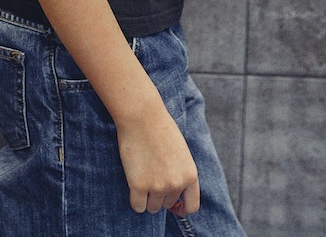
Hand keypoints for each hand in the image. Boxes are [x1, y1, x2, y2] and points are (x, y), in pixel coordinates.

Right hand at [117, 99, 200, 216]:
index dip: (181, 209)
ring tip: (142, 176)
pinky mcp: (138, 186)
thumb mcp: (181, 152)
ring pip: (152, 207)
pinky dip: (135, 200)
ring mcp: (158, 186)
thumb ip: (181, 173)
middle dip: (159, 195)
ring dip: (147, 197)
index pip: (191, 206)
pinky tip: (133, 185)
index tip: (173, 206)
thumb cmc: (160, 129)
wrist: (142, 116)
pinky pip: (138, 206)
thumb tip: (173, 194)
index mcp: (191, 175)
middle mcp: (176, 184)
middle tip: (151, 175)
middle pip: (167, 205)